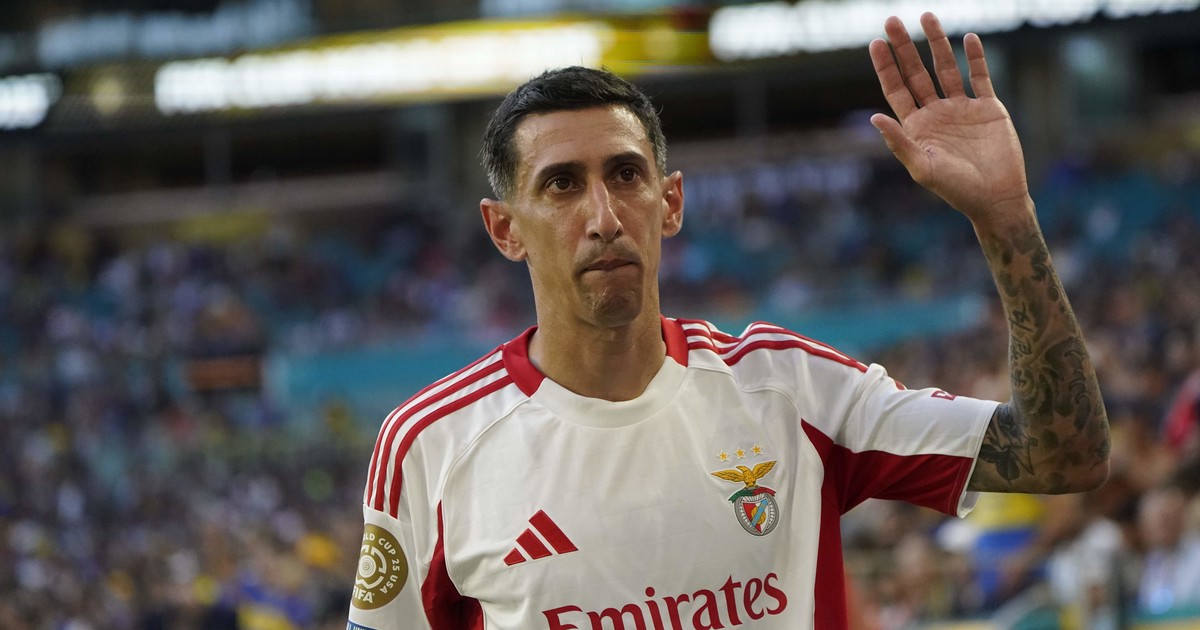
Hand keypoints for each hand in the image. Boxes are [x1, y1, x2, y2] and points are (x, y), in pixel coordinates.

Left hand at [869, 13, 1030, 224]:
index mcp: (916, 126)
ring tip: (928, 16)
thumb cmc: (955, 189)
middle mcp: (936, 113)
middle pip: (916, 72)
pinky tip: (968, 39)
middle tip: (892, 21)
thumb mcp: (922, 167)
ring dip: (937, 43)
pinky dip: (975, 58)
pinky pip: (979, 77)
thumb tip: (874, 117)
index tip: (875, 43)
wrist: (995, 197)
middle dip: (904, 47)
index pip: (896, 90)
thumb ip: (899, 142)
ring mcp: (962, 108)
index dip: (885, 66)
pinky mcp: (988, 107)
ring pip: (946, 68)